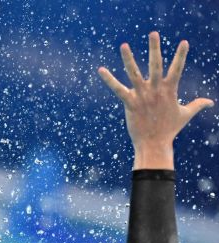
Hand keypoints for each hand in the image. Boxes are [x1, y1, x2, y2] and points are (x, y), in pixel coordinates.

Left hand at [98, 31, 213, 169]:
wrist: (154, 144)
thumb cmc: (169, 130)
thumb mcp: (185, 115)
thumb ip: (197, 105)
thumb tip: (210, 102)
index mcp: (170, 90)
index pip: (177, 68)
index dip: (181, 55)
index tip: (184, 42)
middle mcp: (156, 89)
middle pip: (156, 65)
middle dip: (155, 48)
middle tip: (153, 33)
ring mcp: (142, 95)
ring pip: (134, 73)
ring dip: (128, 59)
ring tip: (124, 45)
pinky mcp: (130, 102)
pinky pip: (117, 89)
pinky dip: (109, 80)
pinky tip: (100, 70)